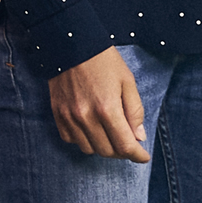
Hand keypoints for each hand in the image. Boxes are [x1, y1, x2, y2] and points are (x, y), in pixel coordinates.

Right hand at [48, 45, 149, 160]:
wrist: (71, 45)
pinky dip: (85, 140)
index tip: (143, 157)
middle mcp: (86, 118)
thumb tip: (138, 137)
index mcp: (107, 108)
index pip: (124, 145)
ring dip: (104, 147)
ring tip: (112, 135)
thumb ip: (134, 110)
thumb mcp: (127, 80)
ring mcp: (70, 119)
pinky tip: (93, 129)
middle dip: (122, 152)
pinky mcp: (58, 116)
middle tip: (130, 143)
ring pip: (89, 149)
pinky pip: (72, 140)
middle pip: (107, 151)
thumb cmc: (104, 61)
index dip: (137, 155)